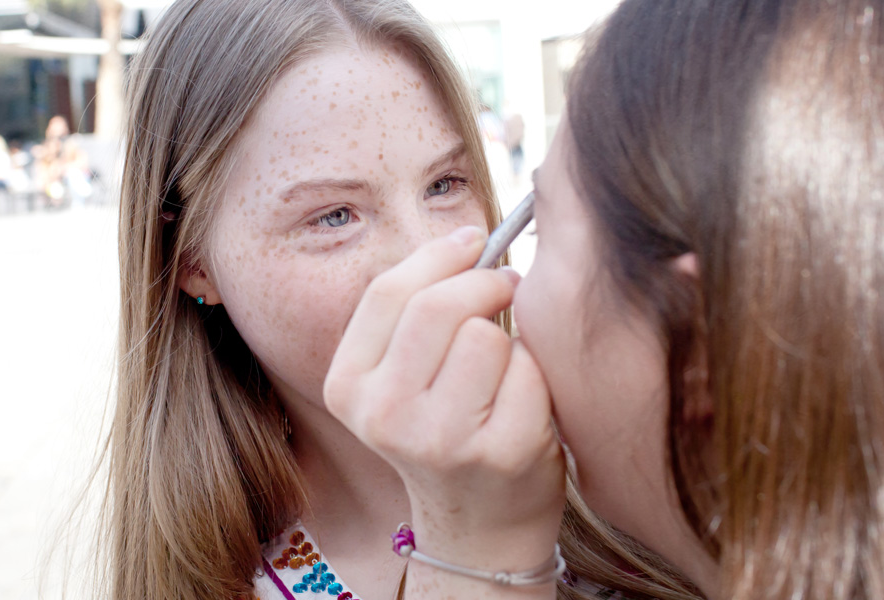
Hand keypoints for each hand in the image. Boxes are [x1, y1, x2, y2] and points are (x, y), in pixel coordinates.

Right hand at [324, 225, 564, 573]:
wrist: (481, 526)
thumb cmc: (448, 434)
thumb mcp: (403, 380)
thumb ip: (416, 315)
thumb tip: (468, 239)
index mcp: (348, 387)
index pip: (388, 293)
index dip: (439, 255)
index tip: (473, 240)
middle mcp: (383, 416)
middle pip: (438, 307)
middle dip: (484, 282)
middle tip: (507, 285)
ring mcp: (440, 439)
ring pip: (485, 335)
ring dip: (509, 337)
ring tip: (506, 366)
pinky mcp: (498, 452)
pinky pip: (527, 370)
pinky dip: (535, 373)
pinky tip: (525, 401)